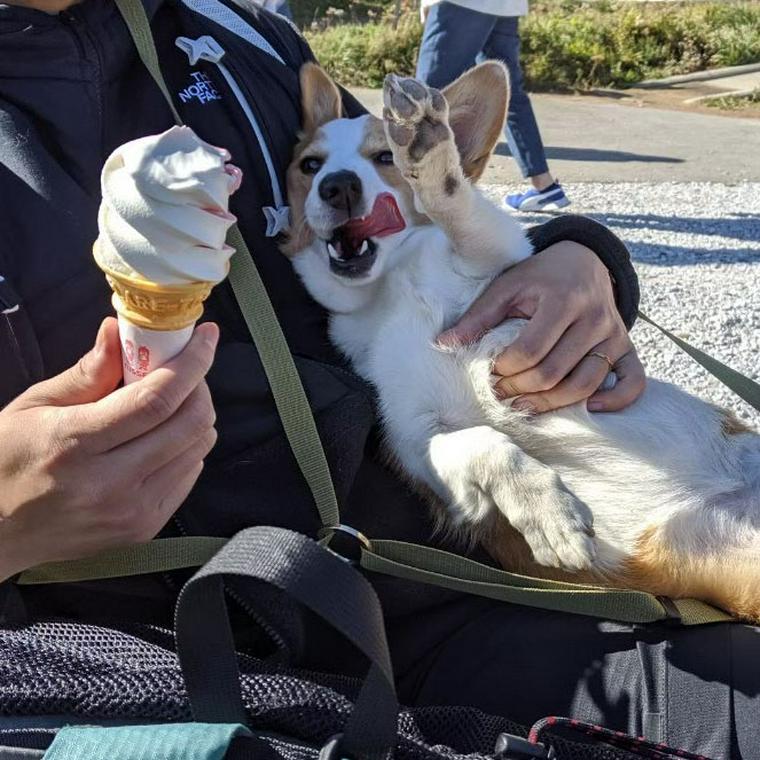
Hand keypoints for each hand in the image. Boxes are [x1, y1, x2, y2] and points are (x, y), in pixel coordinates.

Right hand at [0, 318, 218, 579]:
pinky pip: (190, 475)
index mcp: (76, 445)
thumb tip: (119, 331)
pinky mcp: (144, 529)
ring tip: (170, 401)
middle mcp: (111, 484)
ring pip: (198, 449)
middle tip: (184, 368)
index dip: (192, 363)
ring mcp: (132, 512)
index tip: (206, 335)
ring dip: (196, 415)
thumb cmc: (6, 460)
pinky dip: (187, 446)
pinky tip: (162, 436)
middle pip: (190, 424)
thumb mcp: (34, 407)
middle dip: (200, 385)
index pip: (157, 400)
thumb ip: (86, 372)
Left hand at [439, 241, 645, 413]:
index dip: (505, 369)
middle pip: (555, 373)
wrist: (584, 260)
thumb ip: (477, 317)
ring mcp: (614, 335)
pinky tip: (589, 409)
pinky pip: (633, 381)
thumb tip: (442, 344)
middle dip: (521, 389)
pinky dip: (616, 400)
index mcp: (563, 300)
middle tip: (500, 393)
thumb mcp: (506, 287)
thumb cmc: (539, 277)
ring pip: (586, 384)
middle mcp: (594, 318)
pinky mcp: (627, 347)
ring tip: (523, 405)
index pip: (530, 351)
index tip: (489, 371)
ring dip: (552, 403)